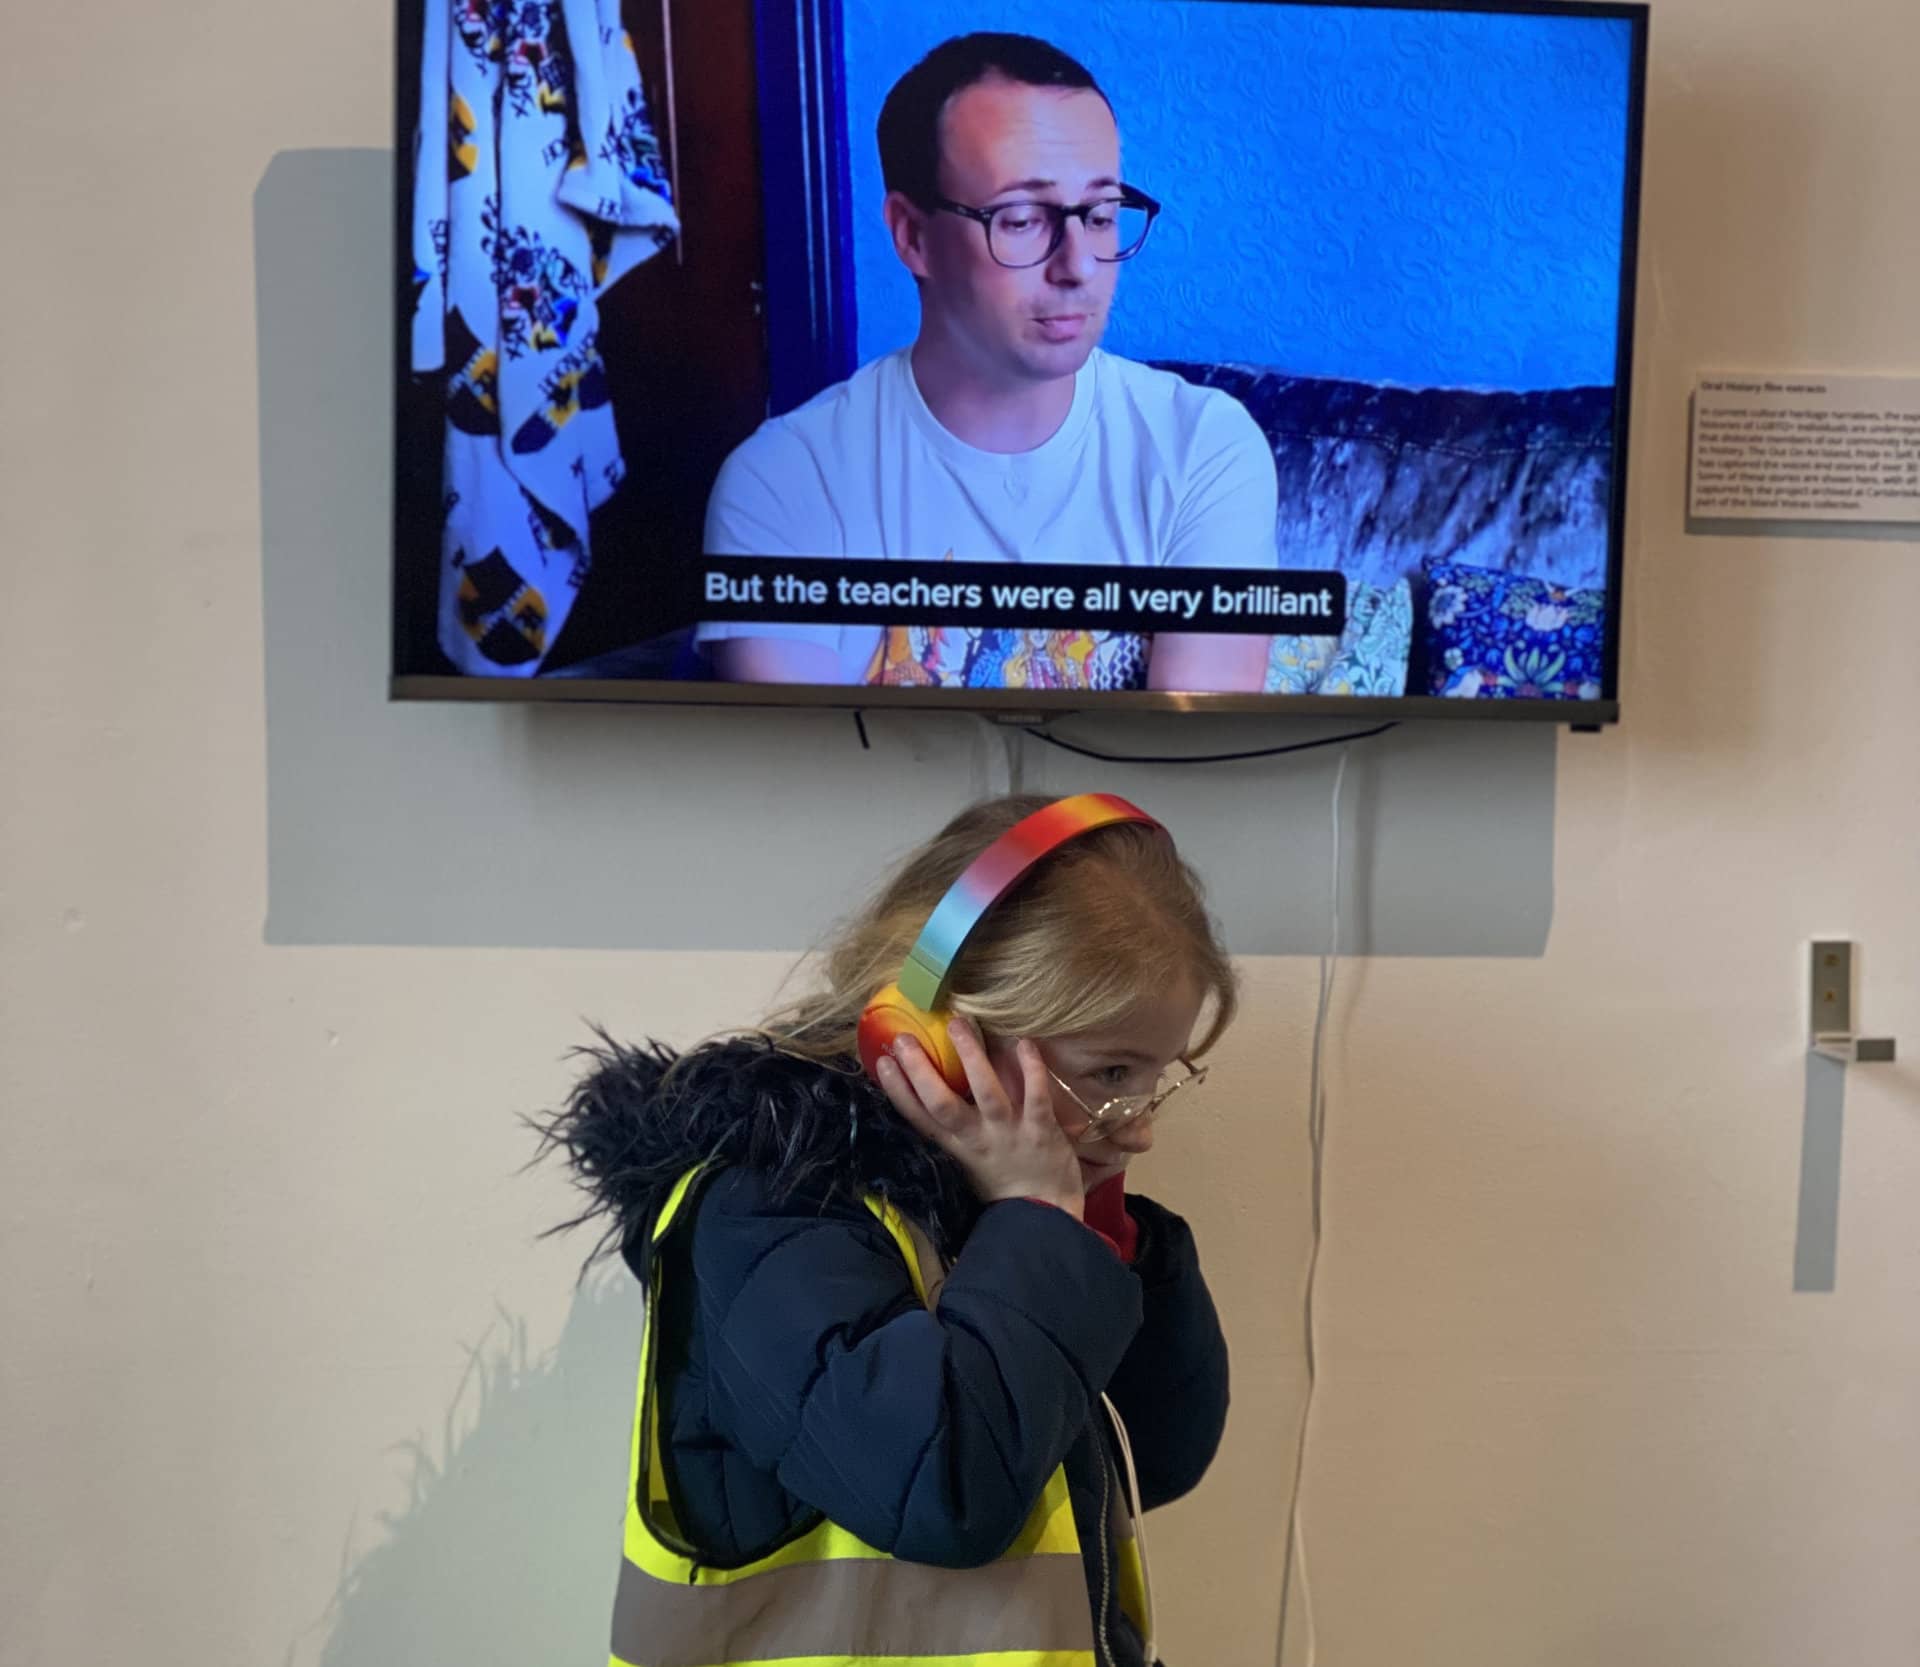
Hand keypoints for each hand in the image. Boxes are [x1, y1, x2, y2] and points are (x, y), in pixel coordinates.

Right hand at [874, 1020, 1083, 1219]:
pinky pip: (1036, 1096)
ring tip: (958, 1024)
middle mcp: (977, 1140)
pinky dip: (1031, 1069)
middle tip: (903, 1038)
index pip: (919, 1118)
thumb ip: (953, 1133)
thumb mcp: (967, 1164)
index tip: (881, 1061)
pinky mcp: (1042, 1131)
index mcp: (955, 1149)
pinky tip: (1022, 1043)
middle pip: (942, 1103)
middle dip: (921, 1070)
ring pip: (987, 1093)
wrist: (1045, 1219)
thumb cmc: (1004, 1188)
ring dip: (972, 1058)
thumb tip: (931, 1093)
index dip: (898, 1090)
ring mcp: (1009, 1134)